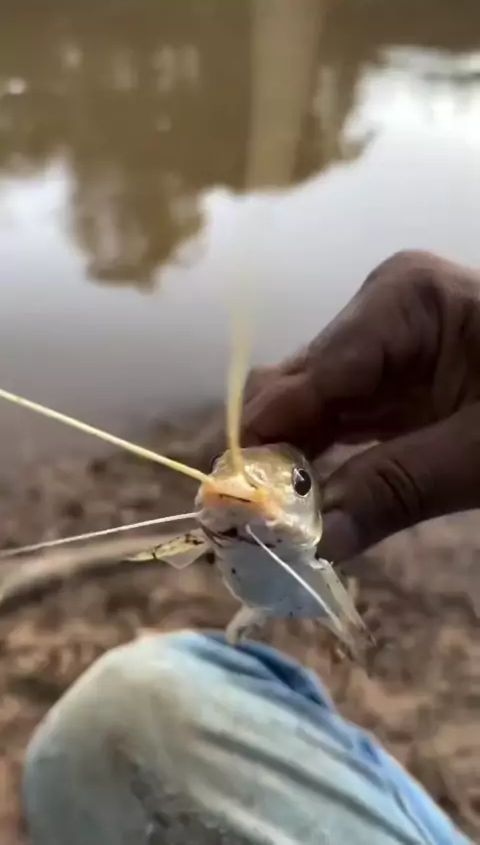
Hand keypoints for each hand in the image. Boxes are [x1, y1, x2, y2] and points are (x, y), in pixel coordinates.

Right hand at [240, 250, 479, 561]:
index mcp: (399, 301)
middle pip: (295, 390)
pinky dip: (320, 466)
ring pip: (309, 411)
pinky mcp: (391, 382)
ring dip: (289, 470)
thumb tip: (314, 545)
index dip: (264, 446)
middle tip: (245, 532)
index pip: (307, 378)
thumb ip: (396, 490)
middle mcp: (376, 313)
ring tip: (265, 530)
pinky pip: (338, 424)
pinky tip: (304, 508)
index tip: (231, 510)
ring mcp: (380, 346)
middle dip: (271, 461)